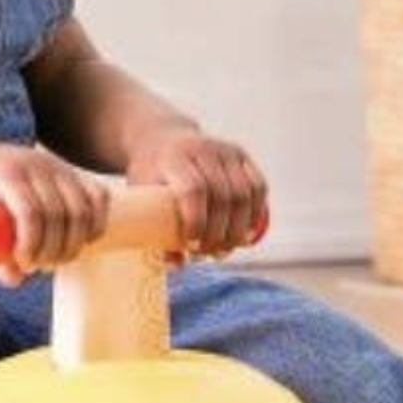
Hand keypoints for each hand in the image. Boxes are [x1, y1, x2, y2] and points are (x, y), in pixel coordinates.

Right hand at [0, 136, 109, 285]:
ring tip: (30, 266)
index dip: (94, 230)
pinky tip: (26, 257)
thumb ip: (8, 243)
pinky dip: (32, 239)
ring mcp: (27, 168)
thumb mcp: (0, 215)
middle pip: (76, 213)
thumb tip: (14, 281)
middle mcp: (49, 165)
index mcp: (60, 168)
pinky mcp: (3, 175)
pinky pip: (29, 210)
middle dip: (67, 249)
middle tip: (42, 267)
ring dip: (49, 250)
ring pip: (54, 215)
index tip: (71, 252)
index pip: (96, 199)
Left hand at [128, 123, 267, 260]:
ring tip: (227, 249)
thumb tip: (178, 264)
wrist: (160, 138)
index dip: (197, 221)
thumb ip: (154, 230)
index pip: (194, 190)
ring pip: (245, 194)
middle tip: (210, 254)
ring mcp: (225, 150)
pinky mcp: (241, 155)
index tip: (192, 246)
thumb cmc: (150, 174)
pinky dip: (257, 213)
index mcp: (174, 157)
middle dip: (220, 232)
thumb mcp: (143, 195)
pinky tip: (247, 233)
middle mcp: (203, 149)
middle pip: (223, 196)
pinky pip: (259, 186)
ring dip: (239, 228)